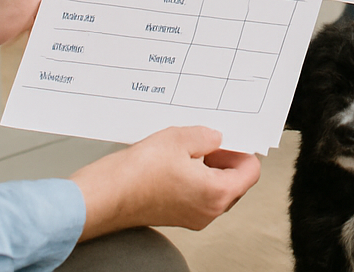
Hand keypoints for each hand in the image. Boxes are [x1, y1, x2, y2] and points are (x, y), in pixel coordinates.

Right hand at [71, 126, 261, 238]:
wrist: (103, 196)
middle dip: (225, 158)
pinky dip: (194, 177)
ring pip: (215, 188)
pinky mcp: (176, 216)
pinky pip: (197, 194)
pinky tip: (176, 160)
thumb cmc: (136, 174)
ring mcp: (192, 216)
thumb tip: (215, 138)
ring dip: (208, 167)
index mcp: (217, 194)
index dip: (242, 149)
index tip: (232, 136)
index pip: (250, 171)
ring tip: (188, 147)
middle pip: (235, 182)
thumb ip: (206, 136)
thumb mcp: (179, 138)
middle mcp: (208, 211)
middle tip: (210, 139)